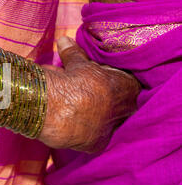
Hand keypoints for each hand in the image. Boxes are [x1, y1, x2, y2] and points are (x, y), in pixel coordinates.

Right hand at [38, 37, 140, 152]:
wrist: (56, 107)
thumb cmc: (72, 81)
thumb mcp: (76, 63)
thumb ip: (74, 54)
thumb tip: (63, 40)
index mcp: (128, 87)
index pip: (125, 82)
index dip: (108, 77)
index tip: (92, 75)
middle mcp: (125, 109)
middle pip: (116, 102)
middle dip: (99, 96)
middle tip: (81, 89)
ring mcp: (112, 128)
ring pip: (102, 119)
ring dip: (89, 112)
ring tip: (69, 103)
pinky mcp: (97, 144)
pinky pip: (91, 135)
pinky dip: (81, 128)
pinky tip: (69, 120)